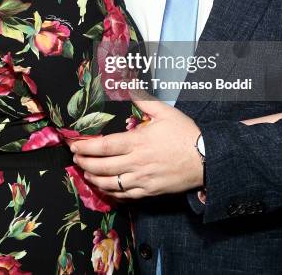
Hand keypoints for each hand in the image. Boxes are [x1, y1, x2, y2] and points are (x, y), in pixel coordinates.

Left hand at [70, 97, 202, 198]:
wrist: (206, 159)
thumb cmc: (185, 134)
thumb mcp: (166, 112)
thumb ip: (144, 100)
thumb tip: (130, 86)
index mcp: (138, 142)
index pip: (105, 146)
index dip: (86, 146)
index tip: (74, 144)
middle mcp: (137, 162)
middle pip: (102, 166)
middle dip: (84, 162)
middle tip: (74, 156)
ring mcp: (142, 179)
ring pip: (110, 184)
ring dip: (93, 178)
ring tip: (84, 171)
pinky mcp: (149, 191)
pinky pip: (124, 195)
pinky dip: (110, 192)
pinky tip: (104, 186)